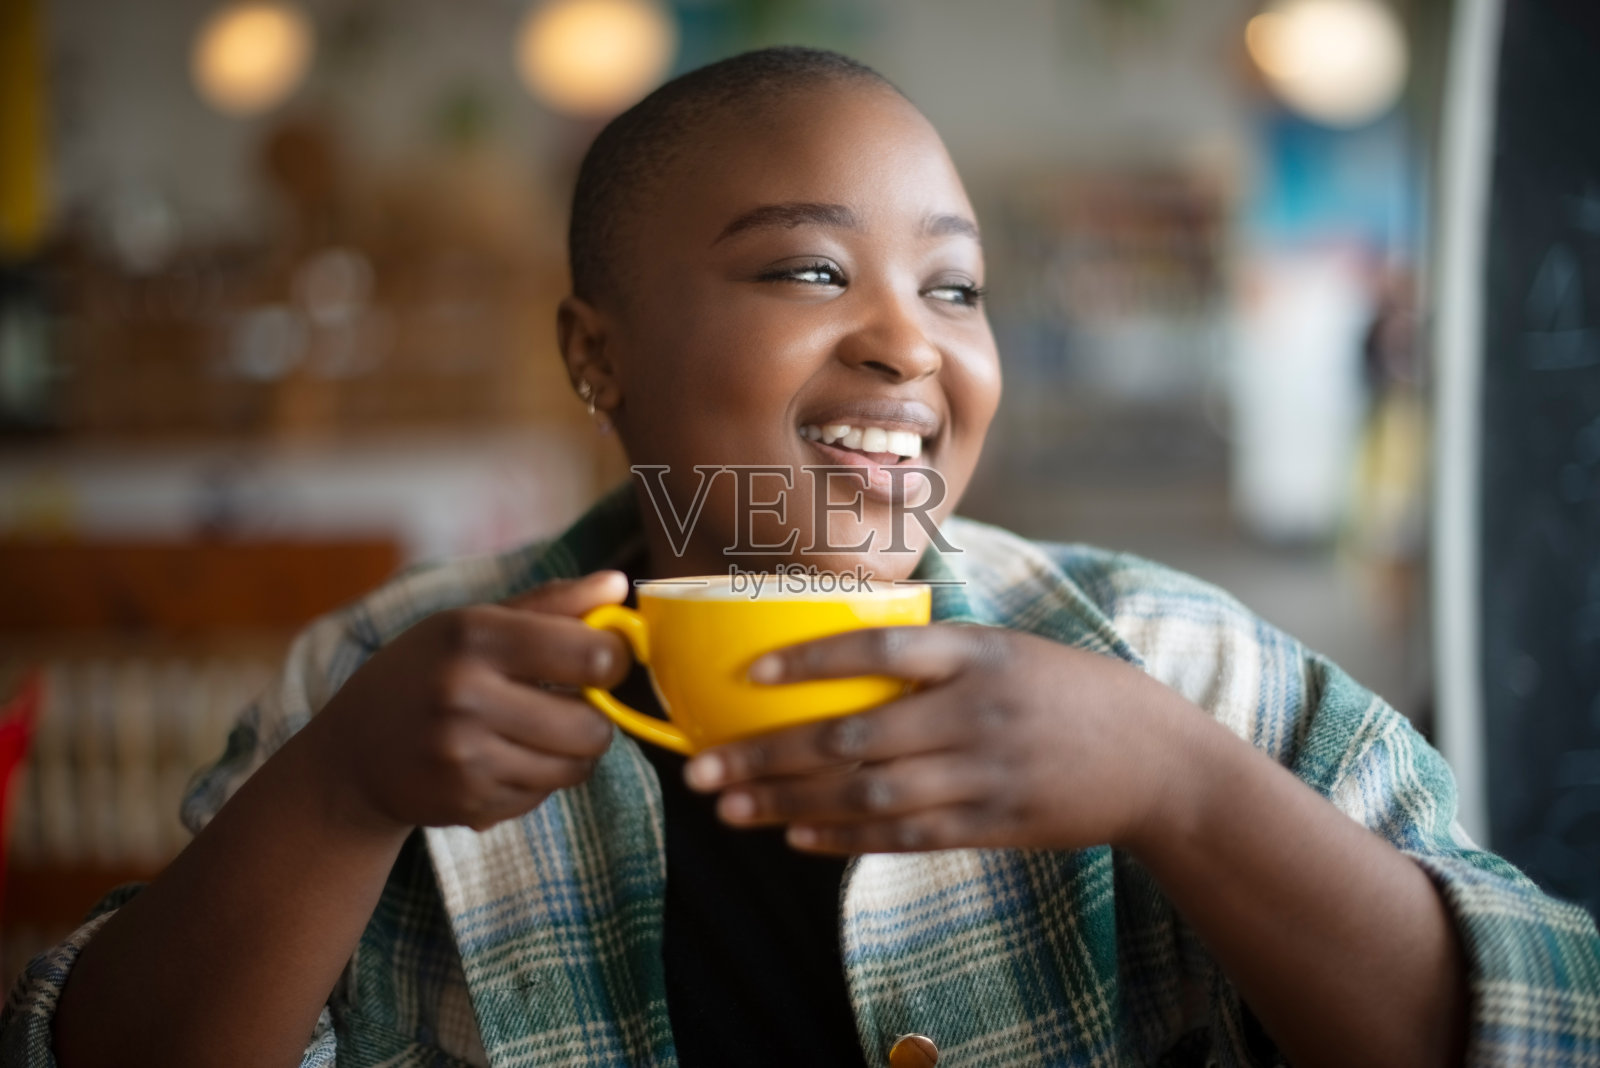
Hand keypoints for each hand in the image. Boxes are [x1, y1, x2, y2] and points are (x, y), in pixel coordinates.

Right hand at [305, 571, 630, 832]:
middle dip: (596, 717)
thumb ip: (552, 604)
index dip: (614, 660)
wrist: (352, 753)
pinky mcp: (467, 804)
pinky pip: (542, 796)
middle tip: (572, 704)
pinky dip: (536, 780)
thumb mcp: (474, 622)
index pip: (591, 655)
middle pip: (592, 726)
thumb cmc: (426, 671)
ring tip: (537, 731)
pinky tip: (501, 759)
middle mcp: (465, 696)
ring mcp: (464, 757)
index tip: (605, 660)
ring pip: (575, 767)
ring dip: (570, 752)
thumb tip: (618, 584)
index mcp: (473, 635)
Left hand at [683, 624, 1197, 854]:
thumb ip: (934, 656)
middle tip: (700, 768)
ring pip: (866, 795)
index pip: (878, 647)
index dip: (809, 659)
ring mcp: (983, 774)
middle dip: (767, 754)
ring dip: (789, 805)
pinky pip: (904, 837)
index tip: (746, 674)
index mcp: (976, 653)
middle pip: (852, 736)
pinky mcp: (991, 826)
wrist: (1153, 760)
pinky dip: (843, 839)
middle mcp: (974, 711)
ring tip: (729, 808)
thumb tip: (838, 656)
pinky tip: (796, 837)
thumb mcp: (1006, 650)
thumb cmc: (1065, 692)